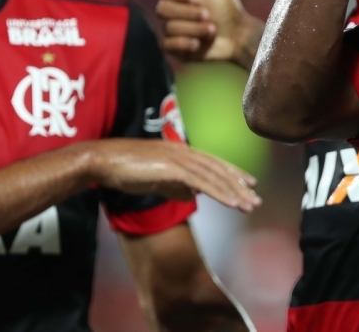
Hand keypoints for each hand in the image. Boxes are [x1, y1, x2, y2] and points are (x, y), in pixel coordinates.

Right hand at [81, 139, 260, 212]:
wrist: (102, 161)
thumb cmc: (124, 170)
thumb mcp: (155, 179)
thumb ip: (175, 186)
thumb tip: (192, 195)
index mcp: (181, 152)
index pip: (213, 163)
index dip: (232, 173)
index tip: (248, 183)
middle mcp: (184, 152)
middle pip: (218, 169)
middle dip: (239, 185)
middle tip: (256, 199)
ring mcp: (179, 158)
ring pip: (214, 177)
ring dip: (234, 192)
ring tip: (249, 205)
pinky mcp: (173, 168)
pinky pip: (202, 183)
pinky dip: (220, 193)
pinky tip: (232, 204)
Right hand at [154, 0, 263, 69]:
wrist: (239, 34)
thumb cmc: (226, 7)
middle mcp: (172, 11)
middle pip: (162, 9)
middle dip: (188, 12)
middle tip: (207, 14)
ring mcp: (172, 30)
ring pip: (169, 28)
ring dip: (194, 28)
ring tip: (212, 29)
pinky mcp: (175, 48)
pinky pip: (167, 45)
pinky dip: (183, 43)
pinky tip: (198, 44)